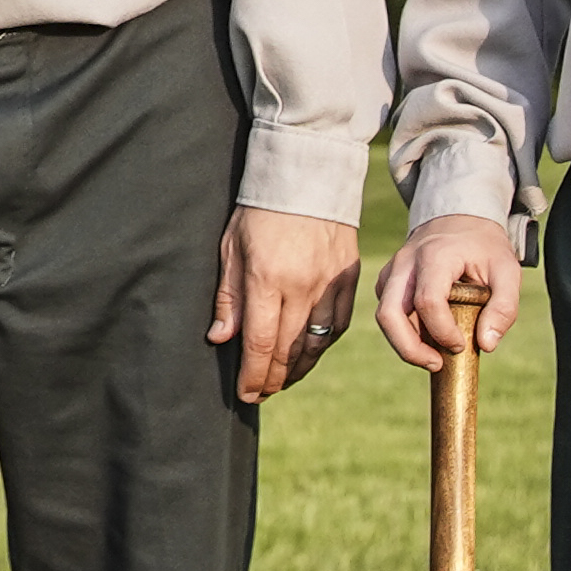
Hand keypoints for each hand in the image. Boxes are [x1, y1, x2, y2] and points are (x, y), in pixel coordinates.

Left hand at [213, 207, 366, 403]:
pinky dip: (323, 346)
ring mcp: (329, 283)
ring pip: (317, 344)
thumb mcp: (231, 247)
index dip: (252, 376)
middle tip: (259, 394)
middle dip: (272, 379)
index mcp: (267, 279)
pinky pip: (339, 325)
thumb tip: (221, 338)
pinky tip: (309, 354)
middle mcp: (302, 286)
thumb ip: (228, 296)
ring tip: (281, 381)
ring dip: (298, 369)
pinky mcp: (349, 277)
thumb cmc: (259, 211)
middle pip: (288, 350)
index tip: (245, 395)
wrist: (306, 174)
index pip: (260, 343)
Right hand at [375, 212, 526, 371]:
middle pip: (389, 313)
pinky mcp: (389, 280)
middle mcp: (406, 262)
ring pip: (384, 315)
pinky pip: (387, 311)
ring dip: (404, 343)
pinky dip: (403, 331)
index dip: (442, 331)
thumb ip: (504, 307)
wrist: (460, 217)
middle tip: (436, 365)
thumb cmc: (484, 246)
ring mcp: (393, 270)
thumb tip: (487, 345)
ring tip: (433, 357)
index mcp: (436, 256)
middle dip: (408, 349)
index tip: (461, 345)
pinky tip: (427, 337)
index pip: (428, 301)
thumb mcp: (507, 270)